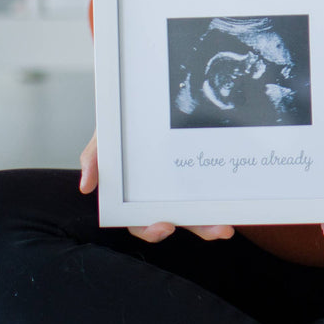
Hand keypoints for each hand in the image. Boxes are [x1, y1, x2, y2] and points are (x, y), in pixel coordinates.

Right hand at [79, 131, 233, 242]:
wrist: (142, 93)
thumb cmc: (122, 122)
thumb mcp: (106, 136)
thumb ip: (95, 157)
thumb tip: (86, 186)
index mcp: (135, 194)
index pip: (140, 221)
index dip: (151, 230)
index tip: (164, 225)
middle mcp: (160, 195)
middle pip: (179, 220)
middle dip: (198, 229)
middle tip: (217, 230)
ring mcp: (182, 186)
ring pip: (199, 212)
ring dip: (214, 223)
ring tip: (229, 226)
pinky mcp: (200, 173)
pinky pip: (213, 189)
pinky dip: (225, 199)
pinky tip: (238, 202)